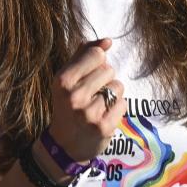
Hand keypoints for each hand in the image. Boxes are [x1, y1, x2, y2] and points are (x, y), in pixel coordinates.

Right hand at [48, 38, 125, 163]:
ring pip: (118, 87)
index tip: (89, 73)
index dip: (98, 61)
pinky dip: (117, 108)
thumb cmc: (67, 105)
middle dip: (105, 79)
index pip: (96, 54)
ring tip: (98, 105)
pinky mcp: (104, 127)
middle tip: (92, 93)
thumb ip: (84, 55)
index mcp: (63, 80)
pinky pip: (123, 104)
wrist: (64, 145)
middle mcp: (74, 96)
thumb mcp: (67, 79)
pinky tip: (105, 115)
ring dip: (112, 94)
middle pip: (109, 70)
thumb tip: (107, 41)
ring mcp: (89, 113)